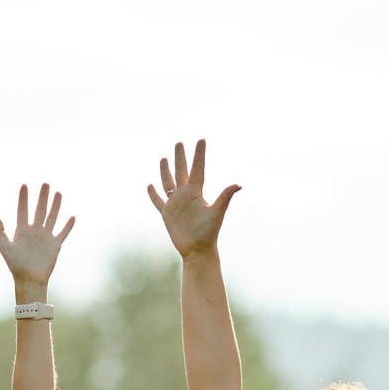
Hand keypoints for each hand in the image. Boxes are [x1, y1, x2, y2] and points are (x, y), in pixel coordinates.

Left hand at [0, 182, 74, 291]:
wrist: (29, 279)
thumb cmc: (15, 265)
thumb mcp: (5, 247)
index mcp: (22, 230)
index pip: (23, 209)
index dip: (23, 198)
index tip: (24, 185)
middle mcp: (35, 231)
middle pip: (39, 209)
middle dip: (42, 196)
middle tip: (45, 183)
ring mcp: (45, 237)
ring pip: (52, 217)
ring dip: (56, 205)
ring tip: (58, 193)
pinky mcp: (55, 245)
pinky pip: (63, 233)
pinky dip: (68, 225)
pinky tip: (72, 216)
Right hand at [148, 139, 238, 257]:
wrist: (197, 250)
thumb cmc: (208, 233)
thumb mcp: (217, 213)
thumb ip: (225, 197)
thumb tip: (238, 184)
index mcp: (197, 192)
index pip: (198, 168)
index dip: (199, 154)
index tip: (201, 139)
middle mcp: (186, 195)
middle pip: (182, 171)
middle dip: (180, 157)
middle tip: (179, 143)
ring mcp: (175, 204)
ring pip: (168, 183)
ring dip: (165, 170)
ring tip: (164, 158)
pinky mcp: (167, 214)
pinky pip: (158, 201)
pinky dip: (153, 194)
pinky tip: (150, 185)